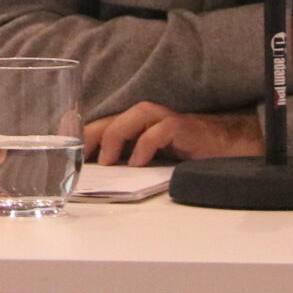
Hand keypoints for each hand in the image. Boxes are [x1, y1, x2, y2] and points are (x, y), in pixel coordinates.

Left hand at [83, 102, 263, 165]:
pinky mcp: (183, 127)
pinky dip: (146, 145)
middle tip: (81, 158)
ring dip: (117, 136)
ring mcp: (166, 119)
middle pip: (112, 118)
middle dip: (92, 135)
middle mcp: (148, 117)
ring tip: (109, 162)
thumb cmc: (186, 153)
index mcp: (136, 124)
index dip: (82, 133)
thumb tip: (100, 174)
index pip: (102, 123)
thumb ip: (128, 159)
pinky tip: (139, 163)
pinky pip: (160, 131)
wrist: (227, 147)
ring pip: (134, 117)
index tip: (65, 148)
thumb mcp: (151, 158)